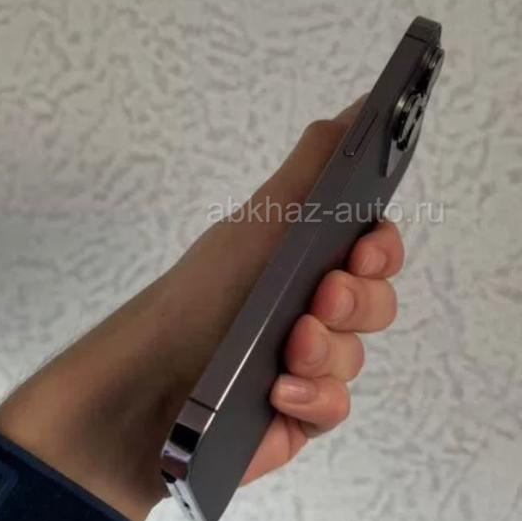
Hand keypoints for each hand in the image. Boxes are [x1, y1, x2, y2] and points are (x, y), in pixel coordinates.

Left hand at [0, 102, 403, 520]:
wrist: (141, 392)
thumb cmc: (197, 297)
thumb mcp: (260, 222)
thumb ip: (317, 166)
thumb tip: (364, 104)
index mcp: (302, 260)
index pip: (372, 249)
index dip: (380, 249)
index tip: (366, 249)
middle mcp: (309, 310)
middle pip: (376, 302)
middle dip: (355, 299)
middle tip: (323, 296)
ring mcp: (306, 366)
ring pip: (356, 356)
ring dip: (325, 349)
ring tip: (287, 349)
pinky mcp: (297, 415)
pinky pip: (334, 406)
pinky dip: (311, 397)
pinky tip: (279, 392)